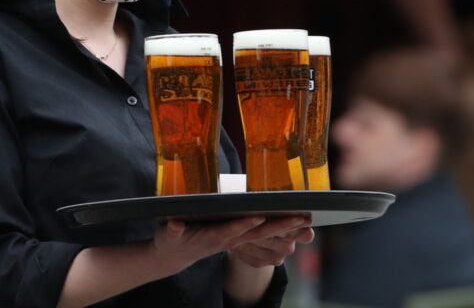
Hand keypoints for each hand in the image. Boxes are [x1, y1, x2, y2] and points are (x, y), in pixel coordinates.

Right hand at [152, 215, 311, 273]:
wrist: (176, 255)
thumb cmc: (171, 242)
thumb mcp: (168, 236)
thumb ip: (173, 231)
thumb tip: (175, 225)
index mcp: (212, 238)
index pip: (231, 231)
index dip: (244, 225)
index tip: (259, 217)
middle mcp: (228, 240)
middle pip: (257, 234)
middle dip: (280, 227)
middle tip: (301, 219)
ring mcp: (234, 241)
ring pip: (264, 235)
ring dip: (285, 229)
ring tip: (306, 219)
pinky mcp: (237, 239)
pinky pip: (261, 235)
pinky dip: (278, 230)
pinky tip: (294, 223)